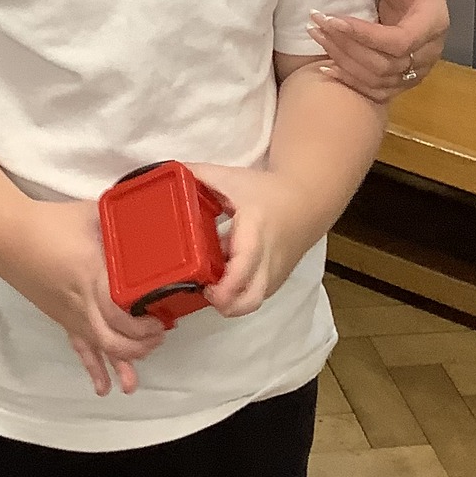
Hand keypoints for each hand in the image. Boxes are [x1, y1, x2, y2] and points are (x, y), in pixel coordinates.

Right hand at [0, 199, 165, 395]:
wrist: (8, 236)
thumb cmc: (50, 223)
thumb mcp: (92, 215)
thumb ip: (119, 223)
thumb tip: (146, 223)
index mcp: (94, 277)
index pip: (123, 316)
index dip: (145, 326)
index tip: (162, 318)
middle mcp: (84, 304)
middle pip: (115, 341)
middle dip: (141, 345)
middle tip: (158, 336)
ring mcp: (71, 315)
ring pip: (100, 350)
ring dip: (121, 364)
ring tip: (134, 380)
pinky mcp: (61, 318)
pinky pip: (80, 348)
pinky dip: (93, 369)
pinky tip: (104, 388)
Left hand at [190, 164, 312, 318]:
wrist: (306, 202)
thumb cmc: (266, 192)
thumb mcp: (232, 178)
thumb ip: (199, 175)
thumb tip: (170, 172)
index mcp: (254, 232)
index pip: (242, 268)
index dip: (221, 286)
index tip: (203, 284)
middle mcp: (267, 260)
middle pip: (249, 300)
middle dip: (224, 304)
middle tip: (203, 288)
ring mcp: (274, 275)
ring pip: (252, 303)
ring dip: (230, 301)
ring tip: (211, 282)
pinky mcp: (275, 282)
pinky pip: (255, 297)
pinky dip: (239, 294)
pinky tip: (225, 277)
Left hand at [307, 0, 448, 102]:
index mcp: (433, 20)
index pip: (400, 41)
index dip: (365, 35)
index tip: (334, 20)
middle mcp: (429, 50)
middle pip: (386, 64)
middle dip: (347, 45)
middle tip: (317, 23)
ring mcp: (417, 69)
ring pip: (378, 79)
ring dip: (343, 61)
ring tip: (316, 36)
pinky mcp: (404, 79)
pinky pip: (377, 91)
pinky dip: (351, 82)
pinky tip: (327, 67)